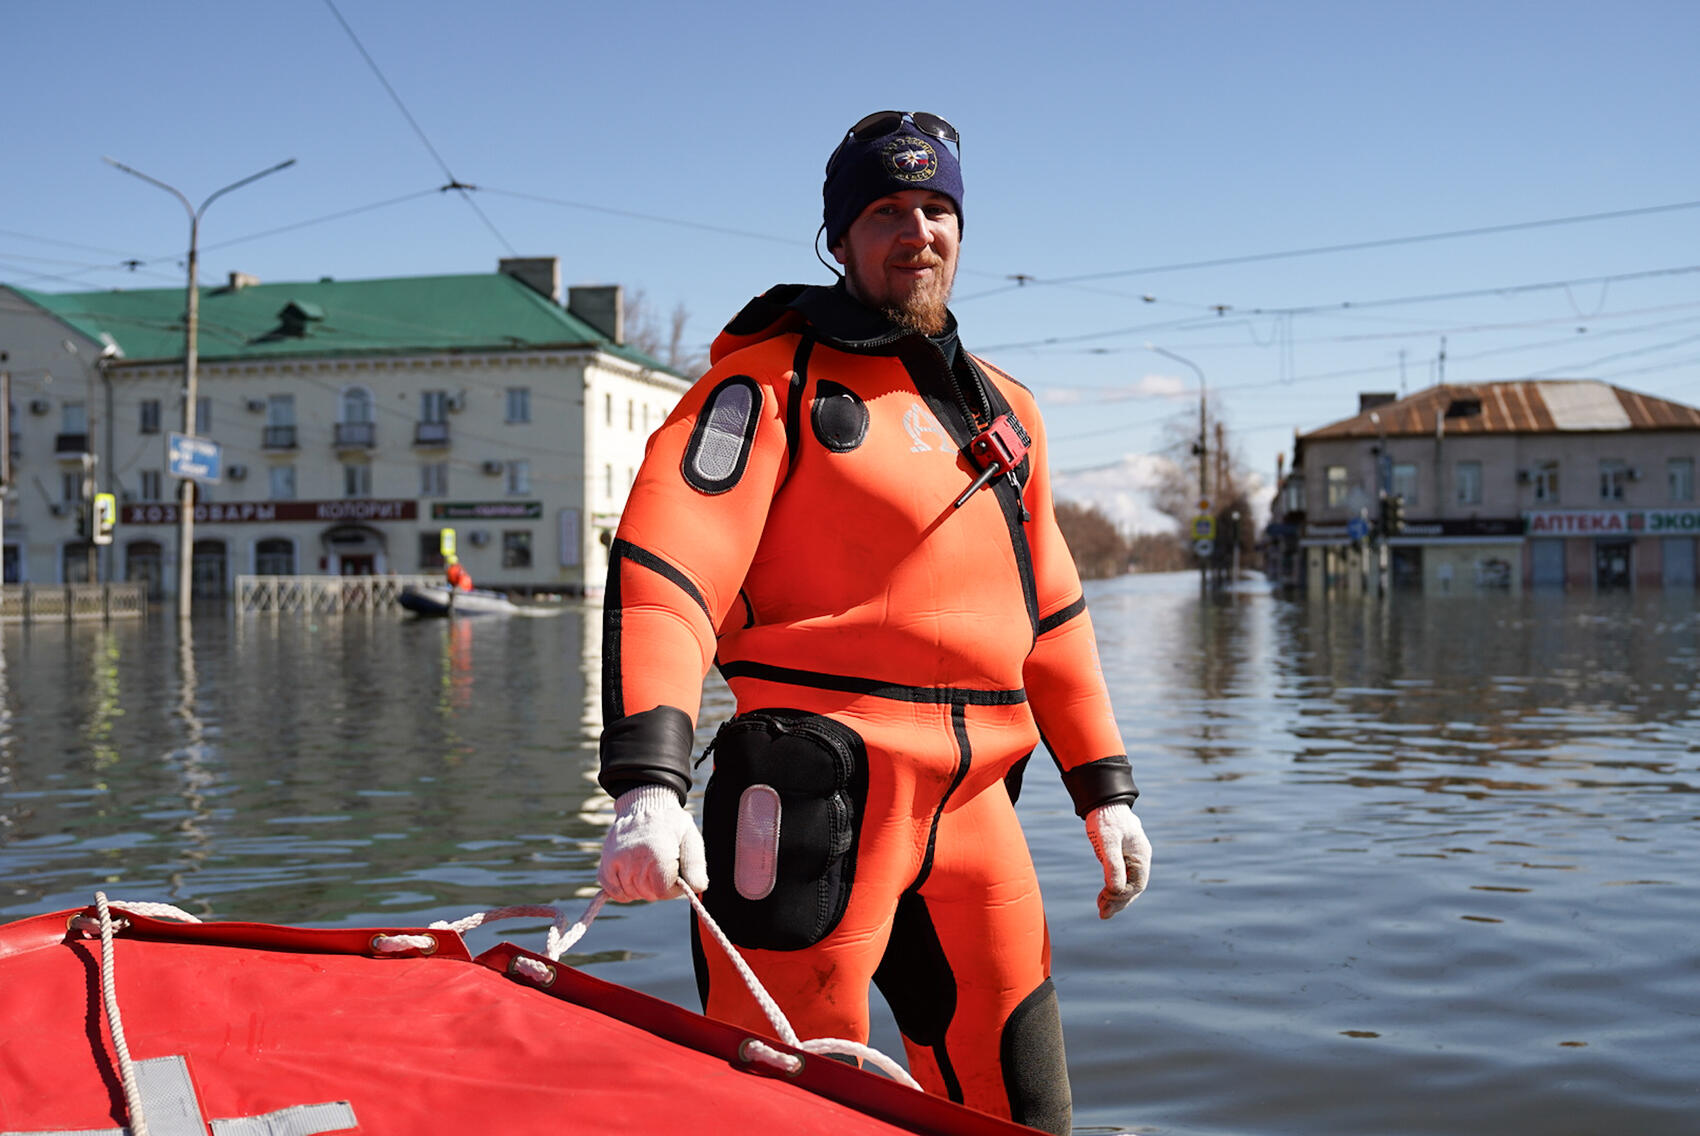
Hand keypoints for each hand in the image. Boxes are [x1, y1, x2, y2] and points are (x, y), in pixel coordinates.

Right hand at [597, 784, 707, 901]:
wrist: (643, 805)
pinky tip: (633, 874)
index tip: (675, 874)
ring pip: (632, 894)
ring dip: (642, 887)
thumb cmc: (671, 824)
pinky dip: (624, 889)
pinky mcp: (606, 864)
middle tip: (661, 866)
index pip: (663, 891)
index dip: (672, 887)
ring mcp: (617, 861)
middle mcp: (634, 858)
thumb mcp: (690, 838)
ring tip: (648, 865)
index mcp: (658, 853)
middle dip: (659, 886)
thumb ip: (696, 864)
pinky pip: (615, 892)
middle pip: (649, 894)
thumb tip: (697, 888)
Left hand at [1085, 803, 1150, 919]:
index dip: (1123, 896)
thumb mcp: (1108, 840)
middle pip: (1133, 888)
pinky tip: (1102, 896)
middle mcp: (1139, 859)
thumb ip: (1112, 864)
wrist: (1102, 801)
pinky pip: (1120, 878)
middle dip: (1119, 902)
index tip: (1106, 901)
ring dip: (1115, 899)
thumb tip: (1116, 890)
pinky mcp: (1121, 858)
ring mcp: (1131, 859)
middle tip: (1103, 914)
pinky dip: (1112, 889)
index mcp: (1141, 855)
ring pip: (1127, 885)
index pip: (1137, 884)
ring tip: (1101, 910)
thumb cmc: (1106, 818)